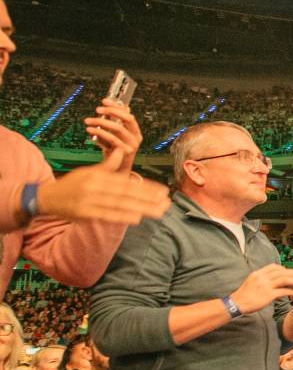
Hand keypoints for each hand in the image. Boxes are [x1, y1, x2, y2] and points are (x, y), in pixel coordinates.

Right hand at [33, 153, 169, 226]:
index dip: (146, 186)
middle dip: (149, 198)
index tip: (163, 190)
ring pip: (120, 205)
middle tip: (167, 201)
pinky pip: (107, 215)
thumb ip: (107, 165)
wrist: (47, 197)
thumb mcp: (88, 171)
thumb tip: (121, 151)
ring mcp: (90, 201)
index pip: (127, 182)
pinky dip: (122, 216)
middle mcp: (95, 187)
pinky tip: (137, 218)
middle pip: (127, 193)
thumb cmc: (72, 184)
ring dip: (141, 208)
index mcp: (98, 176)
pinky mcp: (84, 214)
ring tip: (159, 212)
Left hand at [84, 98, 141, 171]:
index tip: (104, 101)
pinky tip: (90, 133)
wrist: (118, 170)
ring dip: (100, 124)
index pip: (128, 115)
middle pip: (125, 120)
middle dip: (111, 112)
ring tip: (88, 122)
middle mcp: (135, 137)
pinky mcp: (124, 153)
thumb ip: (118, 122)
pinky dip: (99, 136)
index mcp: (135, 131)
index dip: (117, 107)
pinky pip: (110, 141)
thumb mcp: (118, 135)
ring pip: (117, 130)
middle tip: (97, 110)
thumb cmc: (117, 150)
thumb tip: (120, 107)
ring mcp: (131, 145)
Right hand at [232, 265, 292, 314]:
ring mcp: (265, 286)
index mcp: (258, 273)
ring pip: (284, 279)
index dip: (284, 268)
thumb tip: (273, 278)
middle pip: (281, 272)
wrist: (237, 303)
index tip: (289, 272)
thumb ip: (262, 278)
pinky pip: (282, 291)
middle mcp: (262, 278)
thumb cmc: (244, 294)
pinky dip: (290, 291)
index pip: (274, 267)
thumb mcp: (252, 281)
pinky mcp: (268, 295)